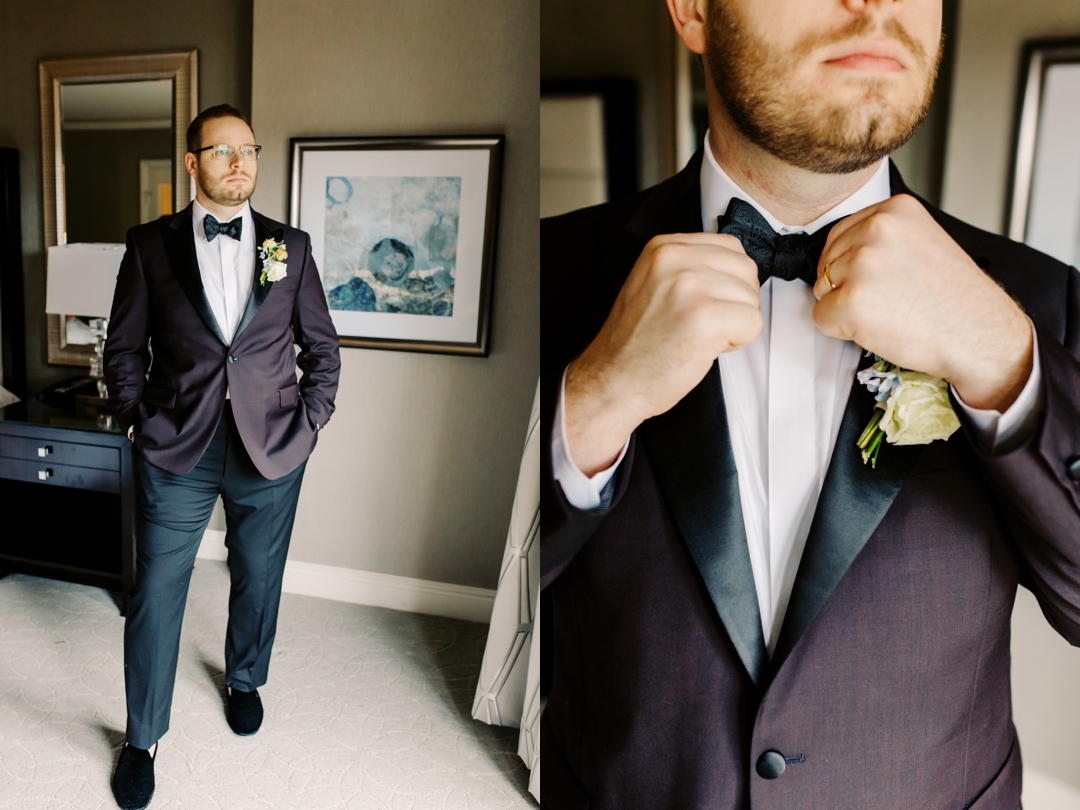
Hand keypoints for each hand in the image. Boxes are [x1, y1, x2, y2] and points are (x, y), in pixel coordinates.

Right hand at [565, 233, 761, 475]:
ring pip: (752, 298)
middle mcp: (675, 260)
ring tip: (699, 335)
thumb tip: (733, 269)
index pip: (730, 247)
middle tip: (703, 323)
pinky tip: (706, 347)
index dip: (727, 280)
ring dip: (735, 323)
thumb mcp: (652, 283)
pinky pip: (753, 323)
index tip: (705, 300)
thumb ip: (689, 267)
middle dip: (736, 301)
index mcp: (663, 247)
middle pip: (746, 270)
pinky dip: (737, 342)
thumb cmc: (633, 344)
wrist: (613, 380)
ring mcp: (691, 286)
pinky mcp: (706, 317)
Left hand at [812, 194, 1032, 410]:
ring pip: (823, 290)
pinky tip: (877, 328)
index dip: (852, 264)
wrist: (980, 335)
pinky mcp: (850, 301)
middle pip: (828, 262)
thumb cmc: (954, 298)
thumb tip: (841, 250)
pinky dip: (841, 330)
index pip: (840, 234)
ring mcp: (862, 264)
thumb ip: (883, 237)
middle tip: (889, 299)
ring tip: (888, 312)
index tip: (880, 278)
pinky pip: (821, 318)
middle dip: (847, 285)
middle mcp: (877, 229)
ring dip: (845, 307)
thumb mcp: (923, 241)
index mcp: (895, 209)